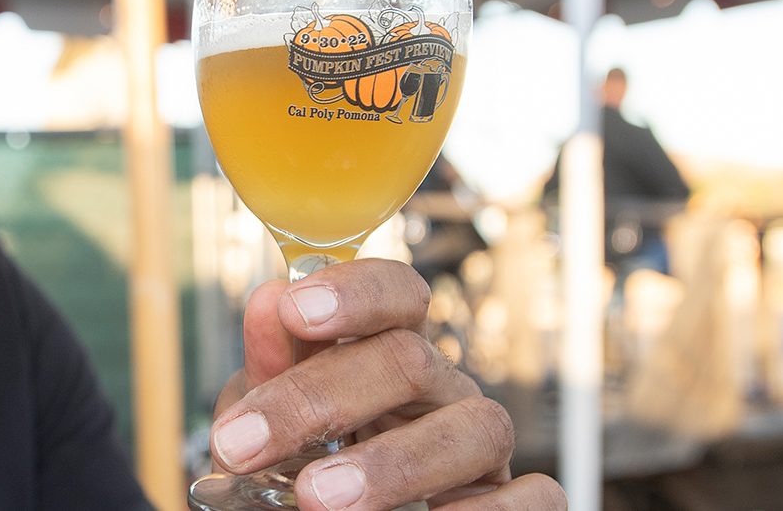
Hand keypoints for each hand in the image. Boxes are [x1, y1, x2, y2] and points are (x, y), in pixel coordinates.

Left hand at [208, 259, 564, 509]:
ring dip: (392, 465)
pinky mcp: (516, 501)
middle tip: (244, 444)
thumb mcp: (270, 417)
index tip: (292, 310)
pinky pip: (538, 496)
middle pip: (409, 361)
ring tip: (316, 498)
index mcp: (385, 352)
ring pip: (478, 427)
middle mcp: (441, 389)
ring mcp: (481, 444)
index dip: (353, 292)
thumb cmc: (301, 462)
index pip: (397, 293)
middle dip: (319, 400)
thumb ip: (268, 370)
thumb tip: (266, 299)